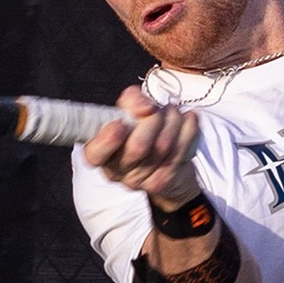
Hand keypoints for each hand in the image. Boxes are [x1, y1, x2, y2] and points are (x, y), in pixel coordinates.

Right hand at [81, 86, 201, 207]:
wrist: (166, 158)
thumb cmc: (141, 128)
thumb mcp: (128, 109)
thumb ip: (131, 100)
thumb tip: (145, 108)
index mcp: (99, 152)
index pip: (95, 153)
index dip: (108, 140)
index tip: (121, 124)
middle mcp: (115, 170)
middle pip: (137, 147)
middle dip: (153, 120)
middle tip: (156, 110)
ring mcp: (139, 180)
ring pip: (163, 147)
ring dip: (173, 121)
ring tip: (172, 113)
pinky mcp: (161, 182)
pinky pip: (181, 151)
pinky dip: (188, 129)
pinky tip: (187, 121)